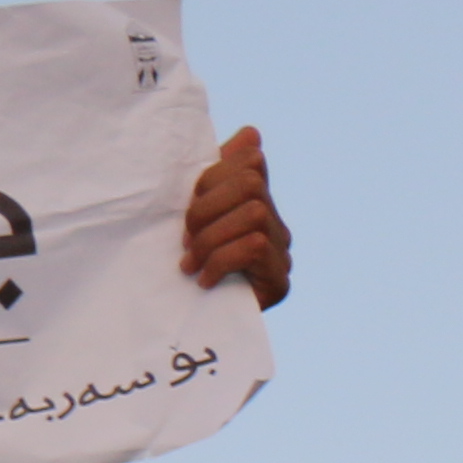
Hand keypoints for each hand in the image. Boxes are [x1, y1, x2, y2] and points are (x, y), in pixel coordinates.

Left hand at [180, 126, 287, 308]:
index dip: (211, 176)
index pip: (248, 159)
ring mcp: (281, 250)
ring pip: (255, 212)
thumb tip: (250, 132)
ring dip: (211, 237)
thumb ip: (212, 176)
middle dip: (206, 208)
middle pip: (250, 182)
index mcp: (255, 200)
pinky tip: (203, 280)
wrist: (189, 330)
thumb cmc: (181, 268)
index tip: (186, 209)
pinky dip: (221, 260)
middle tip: (184, 241)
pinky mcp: (281, 281)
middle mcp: (274, 220)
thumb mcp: (187, 218)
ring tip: (190, 263)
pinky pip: (254, 245)